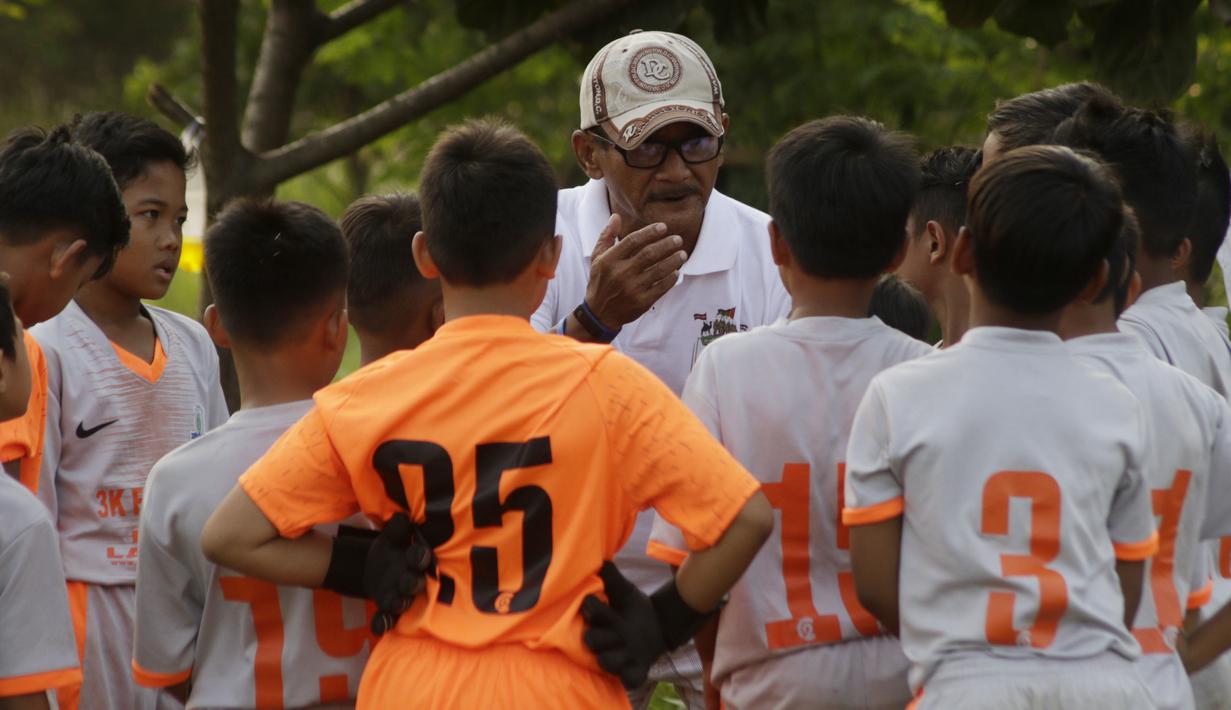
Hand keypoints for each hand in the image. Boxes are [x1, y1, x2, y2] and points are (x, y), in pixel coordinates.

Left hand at [365, 513, 433, 634]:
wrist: (375, 569)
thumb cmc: (391, 550)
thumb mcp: (390, 536)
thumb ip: (397, 527)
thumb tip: (402, 517)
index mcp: (415, 560)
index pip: (420, 557)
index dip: (420, 557)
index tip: (419, 556)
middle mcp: (412, 580)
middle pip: (416, 583)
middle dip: (412, 584)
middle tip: (407, 583)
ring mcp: (401, 597)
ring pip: (404, 603)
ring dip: (400, 604)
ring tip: (395, 604)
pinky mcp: (388, 610)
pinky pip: (387, 620)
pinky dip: (383, 624)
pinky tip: (378, 626)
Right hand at [581, 561, 665, 689]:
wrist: (659, 624)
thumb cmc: (634, 607)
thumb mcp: (625, 591)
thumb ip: (612, 577)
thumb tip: (600, 561)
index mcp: (600, 620)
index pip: (588, 613)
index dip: (593, 607)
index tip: (599, 601)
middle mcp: (605, 640)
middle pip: (591, 641)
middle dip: (601, 634)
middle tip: (618, 628)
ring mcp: (619, 657)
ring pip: (606, 662)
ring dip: (614, 656)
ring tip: (628, 648)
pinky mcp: (635, 670)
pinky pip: (629, 679)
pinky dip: (632, 676)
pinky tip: (638, 664)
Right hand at [584, 214, 686, 328]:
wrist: (599, 314)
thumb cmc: (600, 282)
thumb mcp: (597, 258)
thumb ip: (607, 236)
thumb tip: (616, 216)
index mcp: (609, 260)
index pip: (633, 241)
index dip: (650, 232)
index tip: (663, 227)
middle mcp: (621, 274)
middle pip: (649, 254)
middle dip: (666, 245)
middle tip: (678, 239)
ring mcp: (632, 289)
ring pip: (658, 271)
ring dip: (673, 260)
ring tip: (682, 254)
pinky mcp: (641, 302)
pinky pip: (661, 287)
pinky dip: (671, 278)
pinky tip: (676, 271)